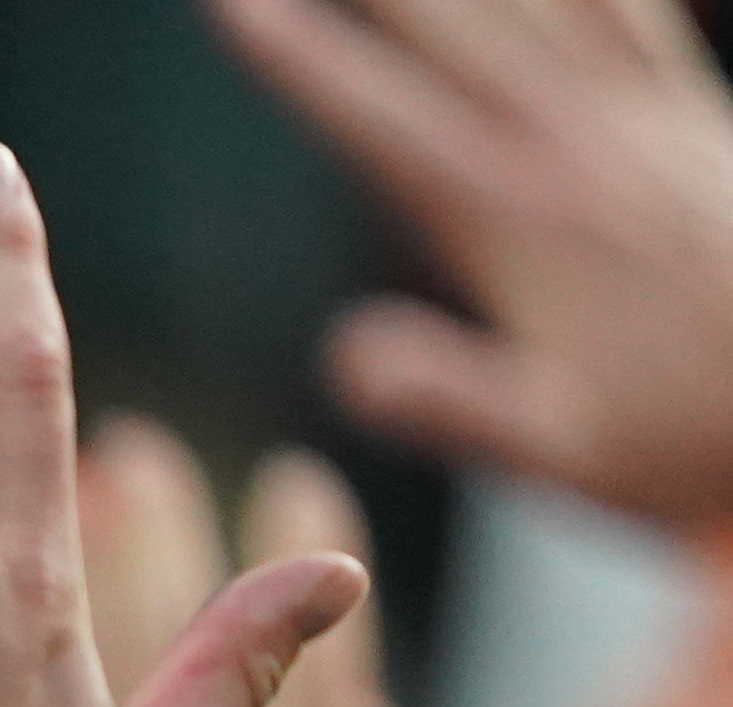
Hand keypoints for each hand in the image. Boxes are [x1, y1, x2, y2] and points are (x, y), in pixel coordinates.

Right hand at [209, 0, 732, 526]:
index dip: (302, 58)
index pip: (383, 120)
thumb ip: (449, 398)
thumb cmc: (690, 439)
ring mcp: (644, 116)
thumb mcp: (557, 449)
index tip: (233, 6)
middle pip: (457, 26)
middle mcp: (578, 144)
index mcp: (519, 219)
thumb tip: (345, 349)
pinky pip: (635, 10)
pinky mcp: (693, 116)